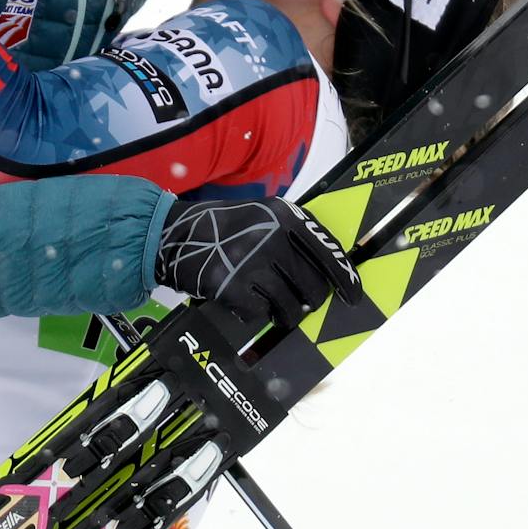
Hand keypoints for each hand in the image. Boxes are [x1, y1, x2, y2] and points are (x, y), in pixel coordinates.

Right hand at [154, 197, 361, 334]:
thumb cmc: (222, 226)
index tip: (353, 296)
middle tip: (301, 304)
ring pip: (290, 306)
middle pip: (313, 286)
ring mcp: (252, 263)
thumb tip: (329, 271)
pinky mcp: (232, 287)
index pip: (327, 252)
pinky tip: (245, 301)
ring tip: (275, 308)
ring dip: (286, 314)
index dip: (345, 278)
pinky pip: (261, 313)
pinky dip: (257, 313)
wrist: (174, 233)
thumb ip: (293, 235)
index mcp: (284, 216)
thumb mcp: (262, 214)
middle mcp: (272, 237)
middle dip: (310, 302)